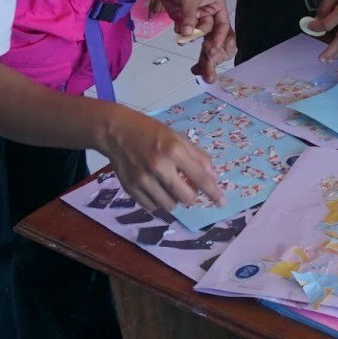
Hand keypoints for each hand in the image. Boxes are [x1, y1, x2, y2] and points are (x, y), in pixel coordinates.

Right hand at [98, 109, 222, 210]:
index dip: (213, 192)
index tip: (222, 202)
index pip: (200, 177)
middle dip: (191, 195)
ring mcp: (143, 180)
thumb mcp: (177, 137)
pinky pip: (152, 207)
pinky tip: (155, 188)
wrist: (115, 131)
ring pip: (169, 205)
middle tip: (187, 186)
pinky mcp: (131, 189)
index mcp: (173, 150)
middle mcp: (159, 167)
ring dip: (174, 199)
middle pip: (186, 198)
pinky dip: (158, 201)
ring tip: (167, 184)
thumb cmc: (150, 132)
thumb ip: (197, 156)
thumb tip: (213, 177)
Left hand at [151, 0, 232, 81]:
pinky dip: (180, 33)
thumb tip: (187, 33)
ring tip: (183, 39)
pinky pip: (184, 31)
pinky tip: (177, 31)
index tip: (213, 48)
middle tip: (203, 53)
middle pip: (209, 32)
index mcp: (216, 6)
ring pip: (196, 33)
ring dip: (190, 37)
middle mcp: (208, 13)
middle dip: (203, 40)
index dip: (219, 37)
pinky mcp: (183, 19)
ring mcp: (195, 17)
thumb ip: (190, 16)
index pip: (222, 25)